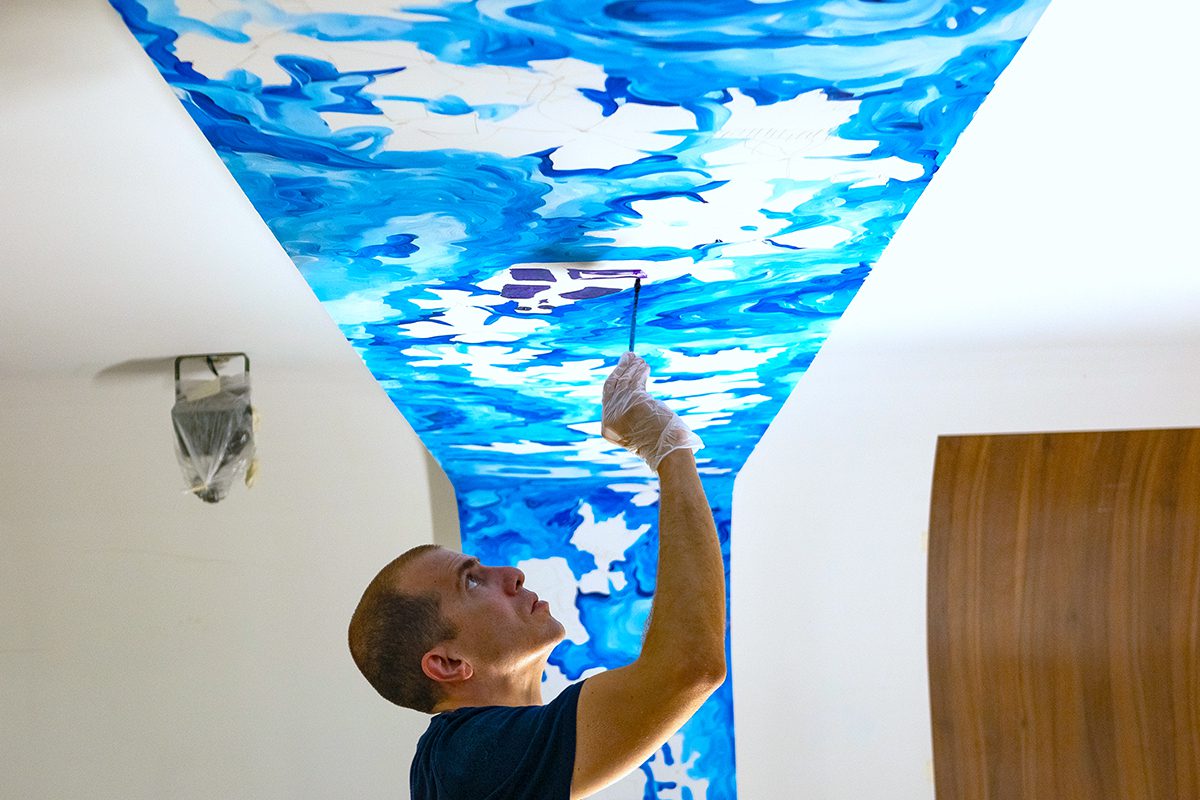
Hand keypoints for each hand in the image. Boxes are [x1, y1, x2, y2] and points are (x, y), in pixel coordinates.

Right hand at [601, 352, 702, 471]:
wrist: (667, 451)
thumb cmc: (657, 444)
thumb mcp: (636, 431)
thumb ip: (627, 416)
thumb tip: (631, 392)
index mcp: (607, 429)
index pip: (607, 398)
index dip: (614, 380)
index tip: (621, 369)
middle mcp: (610, 419)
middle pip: (612, 386)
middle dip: (620, 369)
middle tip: (628, 356)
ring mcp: (620, 409)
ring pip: (624, 382)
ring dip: (632, 368)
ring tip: (640, 360)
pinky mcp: (634, 400)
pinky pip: (635, 381)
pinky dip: (639, 371)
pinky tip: (644, 366)